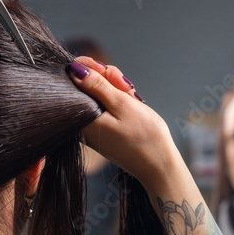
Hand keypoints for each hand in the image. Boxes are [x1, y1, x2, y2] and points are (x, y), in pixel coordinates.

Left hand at [67, 57, 180, 186]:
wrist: (158, 166)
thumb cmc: (144, 136)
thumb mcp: (122, 104)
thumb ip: (97, 85)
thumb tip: (74, 68)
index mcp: (83, 117)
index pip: (74, 80)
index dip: (92, 68)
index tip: (112, 75)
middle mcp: (82, 124)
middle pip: (87, 87)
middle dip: (108, 80)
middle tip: (128, 88)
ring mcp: (91, 129)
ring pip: (99, 97)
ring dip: (116, 91)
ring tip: (133, 99)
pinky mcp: (101, 132)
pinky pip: (104, 110)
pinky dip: (118, 104)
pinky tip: (131, 107)